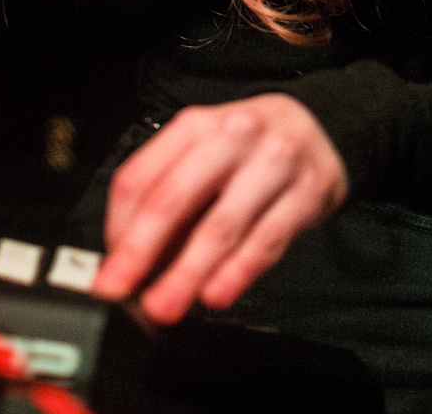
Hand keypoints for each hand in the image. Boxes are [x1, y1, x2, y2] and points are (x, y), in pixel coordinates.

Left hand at [90, 94, 346, 323]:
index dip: (119, 226)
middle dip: (141, 251)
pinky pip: (266, 239)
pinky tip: (217, 294)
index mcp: (195, 125)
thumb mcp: (205, 150)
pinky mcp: (307, 191)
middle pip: (174, 197)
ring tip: (165, 305)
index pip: (142, 175)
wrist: (322, 125)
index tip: (110, 264)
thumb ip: (171, 193)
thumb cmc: (249, 145)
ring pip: (221, 225)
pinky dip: (238, 272)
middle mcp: (231, 135)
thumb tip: (132, 253)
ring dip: (187, 272)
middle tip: (121, 289)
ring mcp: (272, 162)